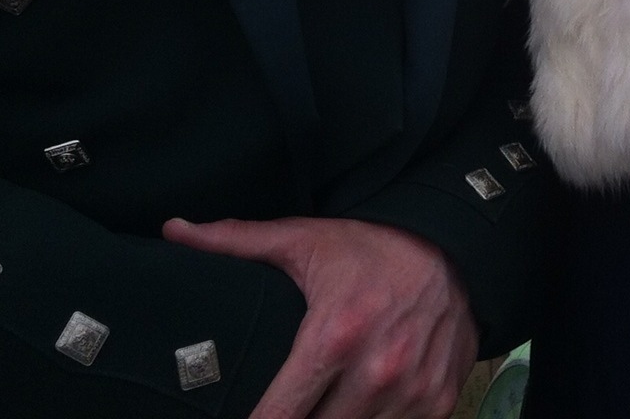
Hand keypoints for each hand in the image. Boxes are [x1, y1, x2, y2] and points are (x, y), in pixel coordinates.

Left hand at [164, 215, 476, 418]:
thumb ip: (234, 242)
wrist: (456, 246)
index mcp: (333, 336)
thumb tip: (173, 230)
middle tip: (287, 407)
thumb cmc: (370, 247)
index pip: (278, 417)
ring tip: (321, 406)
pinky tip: (359, 408)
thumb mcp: (302, 240)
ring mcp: (412, 392)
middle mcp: (376, 371)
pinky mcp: (440, 401)